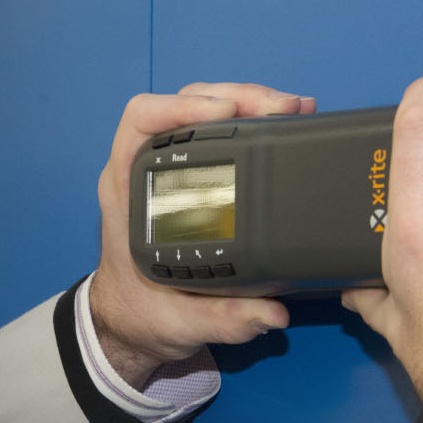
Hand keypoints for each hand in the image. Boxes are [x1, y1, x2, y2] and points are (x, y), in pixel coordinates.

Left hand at [90, 83, 314, 384]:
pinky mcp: (197, 173)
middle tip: (284, 109)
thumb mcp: (179, 324)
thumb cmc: (143, 312)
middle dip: (235, 97)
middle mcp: (146, 170)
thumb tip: (271, 313)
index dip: (181, 108)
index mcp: (128, 192)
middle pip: (183, 105)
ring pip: (205, 111)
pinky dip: (254, 121)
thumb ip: (223, 320)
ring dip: (249, 103)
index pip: (141, 122)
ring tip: (294, 110)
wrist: (137, 320)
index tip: (226, 113)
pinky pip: (221, 131)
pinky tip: (287, 125)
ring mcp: (171, 168)